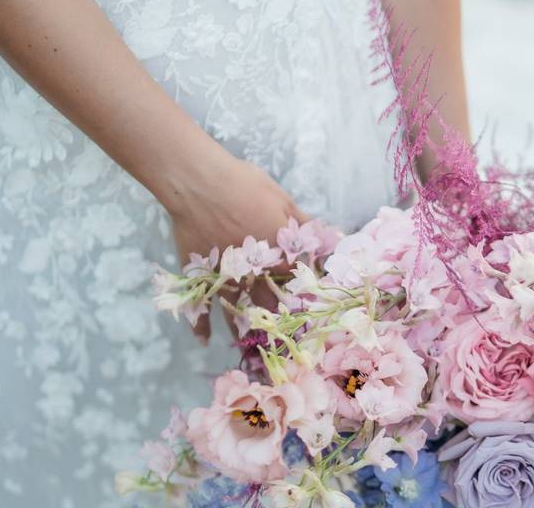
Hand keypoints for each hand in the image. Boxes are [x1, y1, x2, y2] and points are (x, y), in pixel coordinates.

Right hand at [167, 157, 308, 343]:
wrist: (199, 183)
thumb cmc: (245, 186)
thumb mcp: (283, 200)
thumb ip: (305, 224)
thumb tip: (334, 237)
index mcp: (278, 257)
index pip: (299, 282)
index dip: (307, 295)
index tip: (315, 311)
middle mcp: (254, 274)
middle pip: (270, 303)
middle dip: (281, 321)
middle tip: (288, 340)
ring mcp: (225, 278)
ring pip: (239, 311)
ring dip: (247, 331)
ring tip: (255, 349)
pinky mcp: (200, 275)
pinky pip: (200, 305)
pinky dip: (201, 325)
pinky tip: (204, 340)